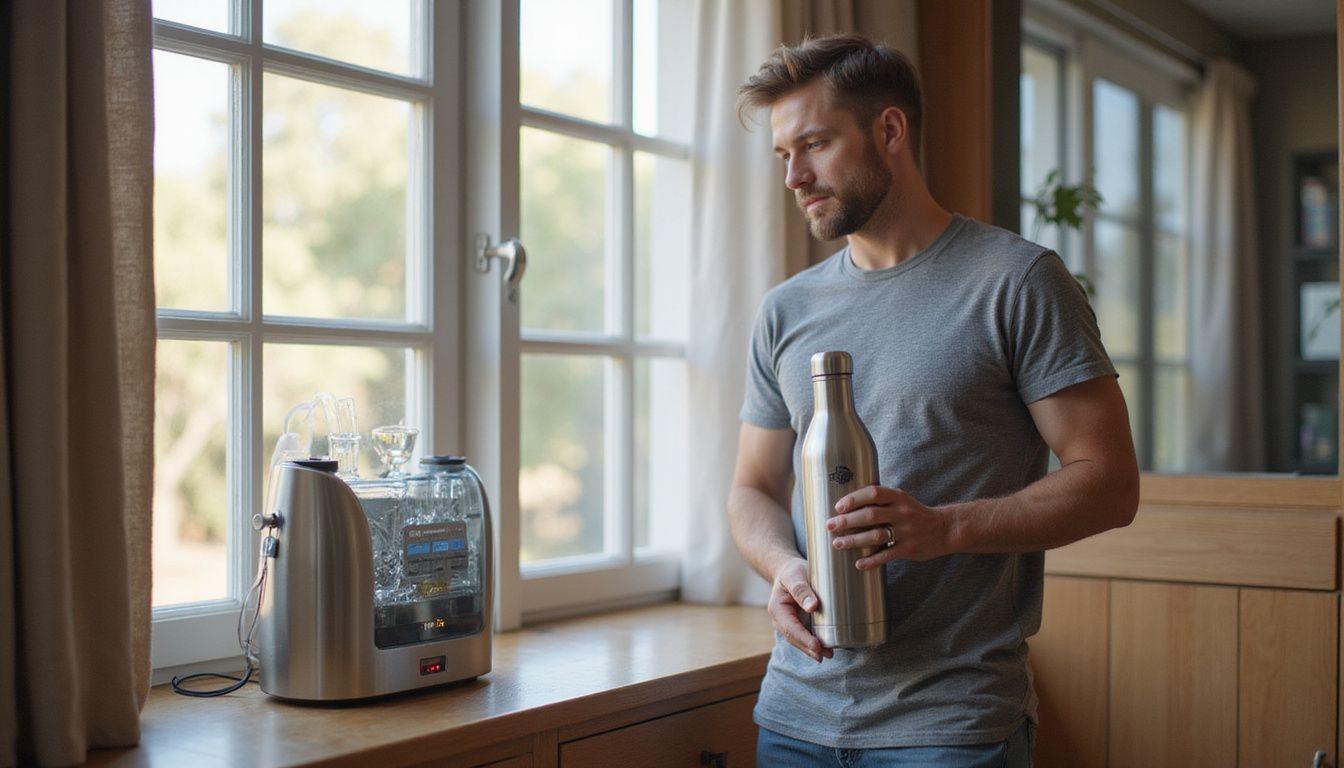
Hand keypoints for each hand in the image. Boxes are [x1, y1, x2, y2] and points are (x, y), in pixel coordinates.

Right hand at [768, 557, 832, 662]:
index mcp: (777, 609)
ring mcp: (788, 623)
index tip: (817, 645)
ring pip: (799, 640)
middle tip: (826, 655)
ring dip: (813, 649)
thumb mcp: (795, 576)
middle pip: (794, 638)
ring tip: (828, 654)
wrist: (788, 571)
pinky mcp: (797, 624)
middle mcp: (781, 619)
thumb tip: (812, 606)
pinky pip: (804, 636)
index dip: (804, 639)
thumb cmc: (791, 572)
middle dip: (809, 648)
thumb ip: (802, 590)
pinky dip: (814, 643)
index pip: (790, 628)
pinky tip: (825, 648)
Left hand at [828, 485, 955, 567]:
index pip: (873, 493)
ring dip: (854, 540)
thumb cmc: (915, 514)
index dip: (854, 499)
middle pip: (870, 515)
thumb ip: (880, 502)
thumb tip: (848, 506)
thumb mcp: (901, 501)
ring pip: (875, 535)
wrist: (945, 529)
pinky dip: (872, 560)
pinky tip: (859, 564)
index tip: (838, 507)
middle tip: (830, 526)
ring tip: (838, 543)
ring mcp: (906, 531)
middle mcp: (902, 512)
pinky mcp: (909, 549)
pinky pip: (887, 555)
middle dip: (847, 521)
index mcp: (898, 497)